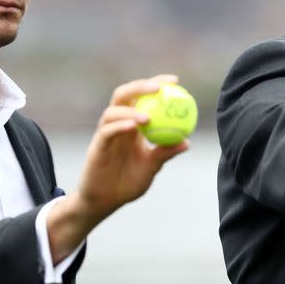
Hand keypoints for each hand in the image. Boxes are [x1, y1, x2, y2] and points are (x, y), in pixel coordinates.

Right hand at [47, 75, 188, 261]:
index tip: (175, 81)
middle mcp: (118, 124)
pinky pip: (107, 132)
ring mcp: (105, 134)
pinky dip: (119, 126)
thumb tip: (187, 142)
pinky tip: (134, 127)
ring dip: (131, 110)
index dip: (156, 84)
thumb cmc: (127, 183)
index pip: (142, 97)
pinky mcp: (97, 146)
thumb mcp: (151, 167)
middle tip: (159, 88)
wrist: (104, 202)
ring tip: (149, 117)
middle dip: (140, 86)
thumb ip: (165, 153)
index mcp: (132, 125)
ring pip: (113, 110)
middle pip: (124, 95)